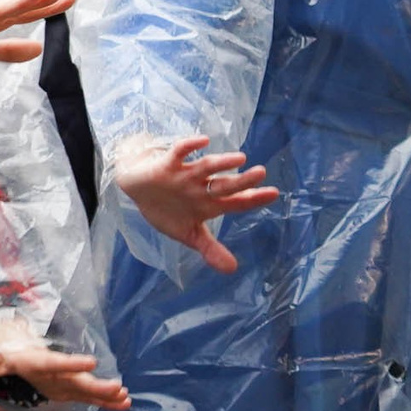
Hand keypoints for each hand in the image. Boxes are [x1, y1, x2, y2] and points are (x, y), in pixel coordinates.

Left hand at [0, 316, 130, 410]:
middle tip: (118, 388)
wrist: (9, 353)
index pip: (54, 362)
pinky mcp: (67, 391)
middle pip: (76, 378)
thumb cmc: (0, 358)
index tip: (91, 362)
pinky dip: (104, 402)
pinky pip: (87, 397)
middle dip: (95, 384)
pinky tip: (123, 405)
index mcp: (36, 362)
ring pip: (86, 388)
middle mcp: (54, 372)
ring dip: (104, 394)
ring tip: (125, 398)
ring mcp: (63, 382)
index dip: (71, 363)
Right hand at [109, 134, 277, 272]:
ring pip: (206, 167)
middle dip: (243, 180)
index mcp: (209, 205)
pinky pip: (179, 153)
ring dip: (221, 163)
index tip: (274, 193)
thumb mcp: (187, 233)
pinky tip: (203, 141)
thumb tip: (232, 270)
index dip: (254, 198)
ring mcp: (185, 175)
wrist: (136, 189)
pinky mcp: (167, 165)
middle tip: (262, 172)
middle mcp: (201, 188)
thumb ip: (210, 249)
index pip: (236, 202)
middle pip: (225, 184)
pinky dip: (189, 146)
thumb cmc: (166, 209)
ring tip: (240, 158)